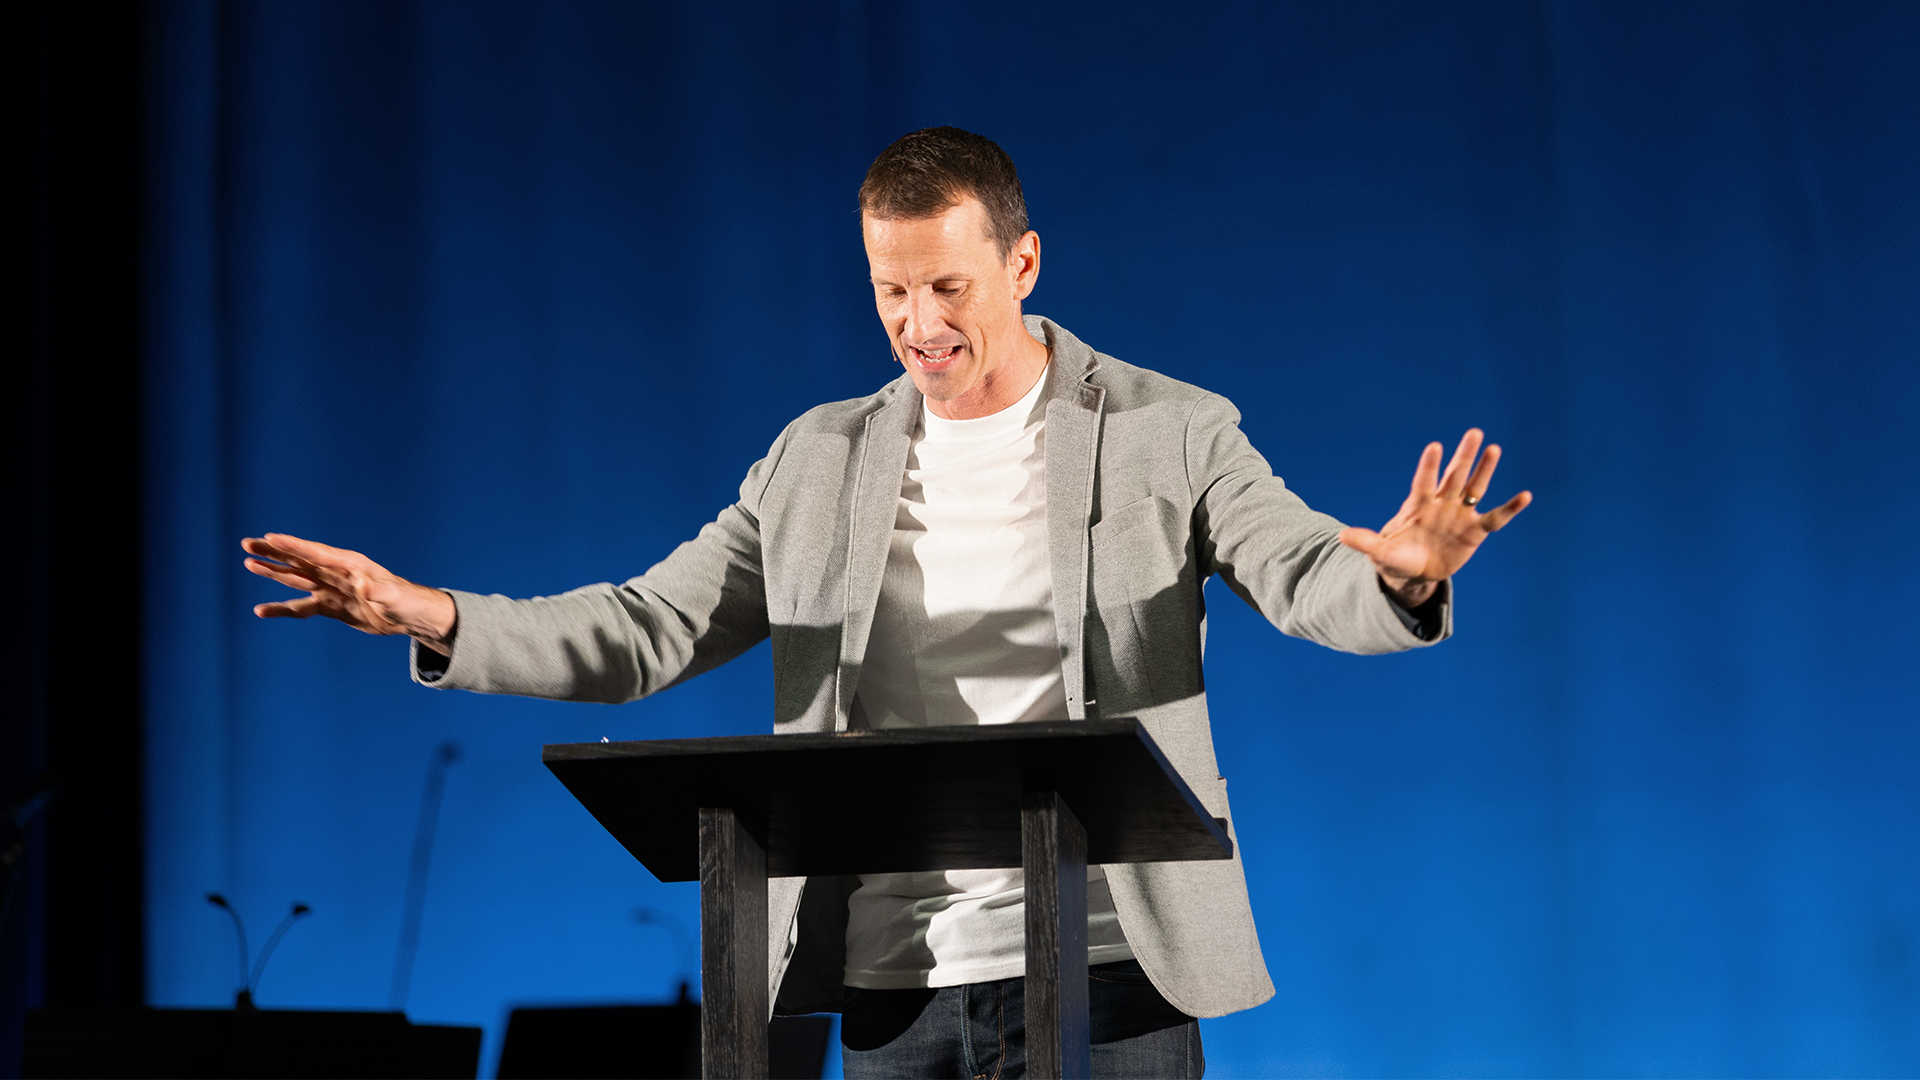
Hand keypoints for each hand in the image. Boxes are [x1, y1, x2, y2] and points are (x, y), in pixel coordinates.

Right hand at [241, 533, 457, 655]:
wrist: (411, 618)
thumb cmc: (407, 601)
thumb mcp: (394, 596)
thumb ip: (379, 591)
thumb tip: (367, 587)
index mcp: (351, 564)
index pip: (317, 553)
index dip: (294, 546)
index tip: (270, 537)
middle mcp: (337, 573)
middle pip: (300, 561)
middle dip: (275, 553)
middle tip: (248, 544)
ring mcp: (331, 589)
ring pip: (296, 579)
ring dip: (273, 572)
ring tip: (249, 564)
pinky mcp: (330, 606)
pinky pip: (301, 606)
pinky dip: (282, 608)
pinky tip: (262, 610)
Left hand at [1338, 429, 1531, 608]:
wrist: (1415, 572)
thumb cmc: (1396, 556)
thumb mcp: (1380, 551)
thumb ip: (1366, 541)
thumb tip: (1342, 537)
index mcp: (1418, 504)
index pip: (1424, 480)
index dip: (1429, 465)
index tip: (1434, 447)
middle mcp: (1442, 503)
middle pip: (1454, 475)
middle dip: (1463, 455)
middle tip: (1474, 432)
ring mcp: (1460, 515)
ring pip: (1475, 489)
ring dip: (1484, 470)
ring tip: (1494, 449)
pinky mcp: (1475, 531)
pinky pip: (1495, 518)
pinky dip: (1510, 508)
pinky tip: (1525, 495)